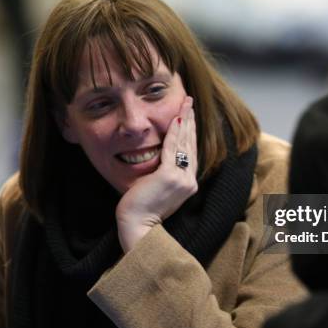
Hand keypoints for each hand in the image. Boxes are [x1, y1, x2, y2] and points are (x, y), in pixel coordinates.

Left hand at [116, 96, 197, 251]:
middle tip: (190, 101)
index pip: (190, 152)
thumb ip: (164, 175)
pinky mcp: (169, 176)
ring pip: (184, 143)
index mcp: (188, 183)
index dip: (190, 132)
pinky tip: (176, 118)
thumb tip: (161, 160)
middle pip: (190, 144)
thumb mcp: (158, 189)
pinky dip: (174, 132)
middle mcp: (189, 180)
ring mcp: (181, 178)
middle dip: (190, 120)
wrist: (137, 226)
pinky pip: (172, 148)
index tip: (188, 115)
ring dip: (185, 120)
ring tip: (186, 103)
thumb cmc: (142, 210)